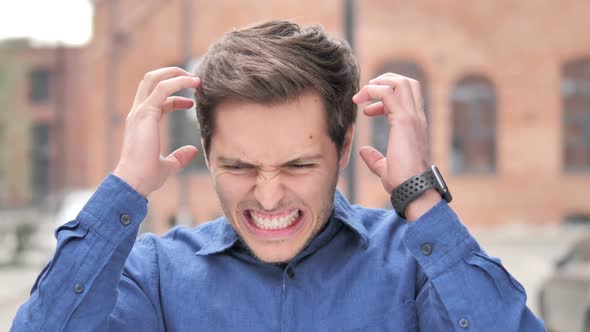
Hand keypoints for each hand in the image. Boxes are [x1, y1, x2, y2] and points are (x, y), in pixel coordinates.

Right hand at [113, 67, 200, 196]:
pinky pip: (162, 89)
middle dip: (172, 74)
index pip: (156, 99)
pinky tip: (193, 83)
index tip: (192, 102)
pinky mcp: (146, 114)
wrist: (134, 182)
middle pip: (151, 81)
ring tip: (196, 79)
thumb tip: (193, 151)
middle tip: (194, 78)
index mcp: (141, 122)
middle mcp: (138, 113)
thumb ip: (179, 157)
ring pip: (154, 79)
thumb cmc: (146, 177)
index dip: (175, 96)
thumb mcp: (168, 166)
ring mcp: (140, 112)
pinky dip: (177, 82)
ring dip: (176, 74)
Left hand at [353, 73, 440, 220]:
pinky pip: (388, 93)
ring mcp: (412, 117)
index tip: (367, 111)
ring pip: (401, 82)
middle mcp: (416, 117)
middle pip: (407, 82)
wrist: (412, 188)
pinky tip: (361, 101)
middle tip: (365, 92)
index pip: (406, 97)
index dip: (385, 97)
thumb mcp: (385, 167)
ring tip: (362, 94)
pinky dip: (373, 91)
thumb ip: (375, 159)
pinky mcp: (404, 121)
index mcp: (415, 125)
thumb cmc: (402, 181)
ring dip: (379, 82)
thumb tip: (364, 152)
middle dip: (385, 80)